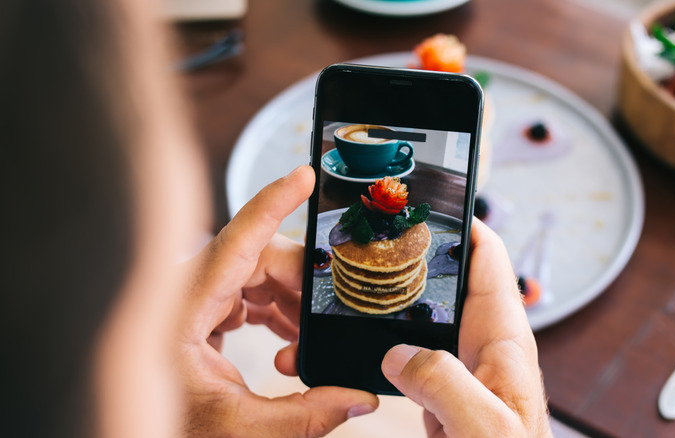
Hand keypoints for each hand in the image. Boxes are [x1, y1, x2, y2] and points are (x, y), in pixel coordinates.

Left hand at [178, 166, 378, 436]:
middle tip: (329, 320)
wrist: (137, 422)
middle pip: (259, 259)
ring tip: (302, 349)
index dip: (272, 204)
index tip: (304, 176)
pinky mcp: (201, 307)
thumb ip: (303, 417)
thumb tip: (358, 398)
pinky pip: (249, 292)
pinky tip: (289, 345)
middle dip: (302, 286)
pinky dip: (277, 313)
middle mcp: (184, 292)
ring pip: (258, 275)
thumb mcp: (237, 428)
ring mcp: (192, 296)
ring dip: (292, 306)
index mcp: (181, 312)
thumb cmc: (168, 425)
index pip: (234, 243)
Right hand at [381, 220, 551, 436]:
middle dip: (420, 254)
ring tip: (366, 272)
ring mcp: (460, 370)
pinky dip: (386, 340)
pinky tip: (365, 335)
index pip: (489, 260)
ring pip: (425, 317)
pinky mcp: (442, 393)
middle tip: (383, 230)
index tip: (429, 204)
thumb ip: (444, 384)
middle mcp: (482, 347)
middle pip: (451, 282)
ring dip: (399, 298)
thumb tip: (396, 353)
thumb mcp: (484, 425)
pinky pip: (410, 354)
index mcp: (504, 340)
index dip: (464, 224)